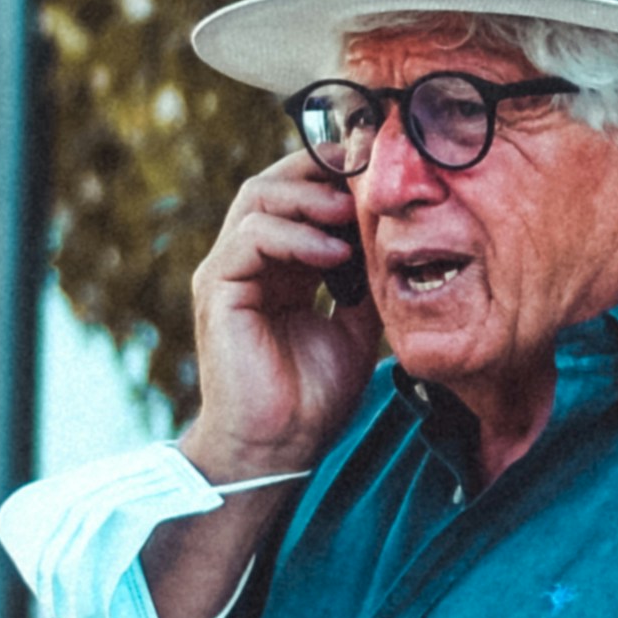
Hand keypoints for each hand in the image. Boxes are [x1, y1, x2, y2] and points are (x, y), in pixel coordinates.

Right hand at [188, 151, 380, 477]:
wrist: (280, 447)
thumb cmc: (314, 397)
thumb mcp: (358, 327)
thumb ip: (369, 281)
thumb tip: (401, 243)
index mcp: (282, 265)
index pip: (301, 195)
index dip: (336, 177)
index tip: (382, 174)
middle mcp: (250, 259)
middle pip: (275, 181)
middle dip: (321, 170)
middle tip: (366, 176)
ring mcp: (229, 270)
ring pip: (258, 197)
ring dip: (310, 197)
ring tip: (351, 213)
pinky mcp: (216, 288)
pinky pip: (249, 237)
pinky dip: (294, 236)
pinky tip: (334, 255)